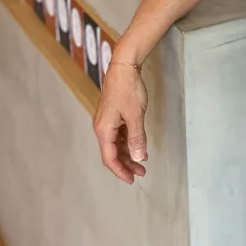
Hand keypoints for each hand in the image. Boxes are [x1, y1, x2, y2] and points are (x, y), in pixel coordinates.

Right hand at [93, 60, 148, 183]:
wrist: (124, 66)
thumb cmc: (129, 90)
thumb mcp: (136, 115)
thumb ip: (137, 137)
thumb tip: (139, 158)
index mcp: (104, 130)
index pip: (110, 158)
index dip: (120, 171)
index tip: (132, 180)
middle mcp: (102, 128)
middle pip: (112, 152)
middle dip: (126, 164)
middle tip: (141, 172)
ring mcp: (107, 121)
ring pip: (116, 143)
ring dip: (128, 153)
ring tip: (142, 161)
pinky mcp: (113, 114)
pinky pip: (119, 134)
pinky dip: (128, 141)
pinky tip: (138, 144)